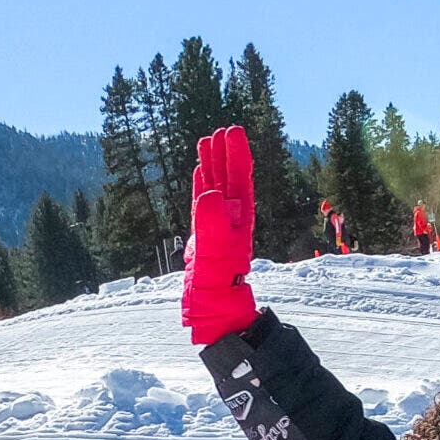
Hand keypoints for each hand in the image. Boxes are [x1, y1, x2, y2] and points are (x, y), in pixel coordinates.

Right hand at [183, 126, 259, 344]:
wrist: (211, 310)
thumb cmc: (216, 286)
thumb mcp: (215, 254)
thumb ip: (212, 225)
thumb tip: (211, 193)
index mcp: (238, 220)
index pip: (239, 181)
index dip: (237, 156)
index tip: (233, 131)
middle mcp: (229, 220)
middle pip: (229, 180)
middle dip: (226, 155)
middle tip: (223, 129)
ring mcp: (217, 226)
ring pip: (214, 188)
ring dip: (212, 165)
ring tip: (207, 142)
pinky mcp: (204, 234)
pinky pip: (203, 203)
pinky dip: (201, 185)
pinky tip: (200, 173)